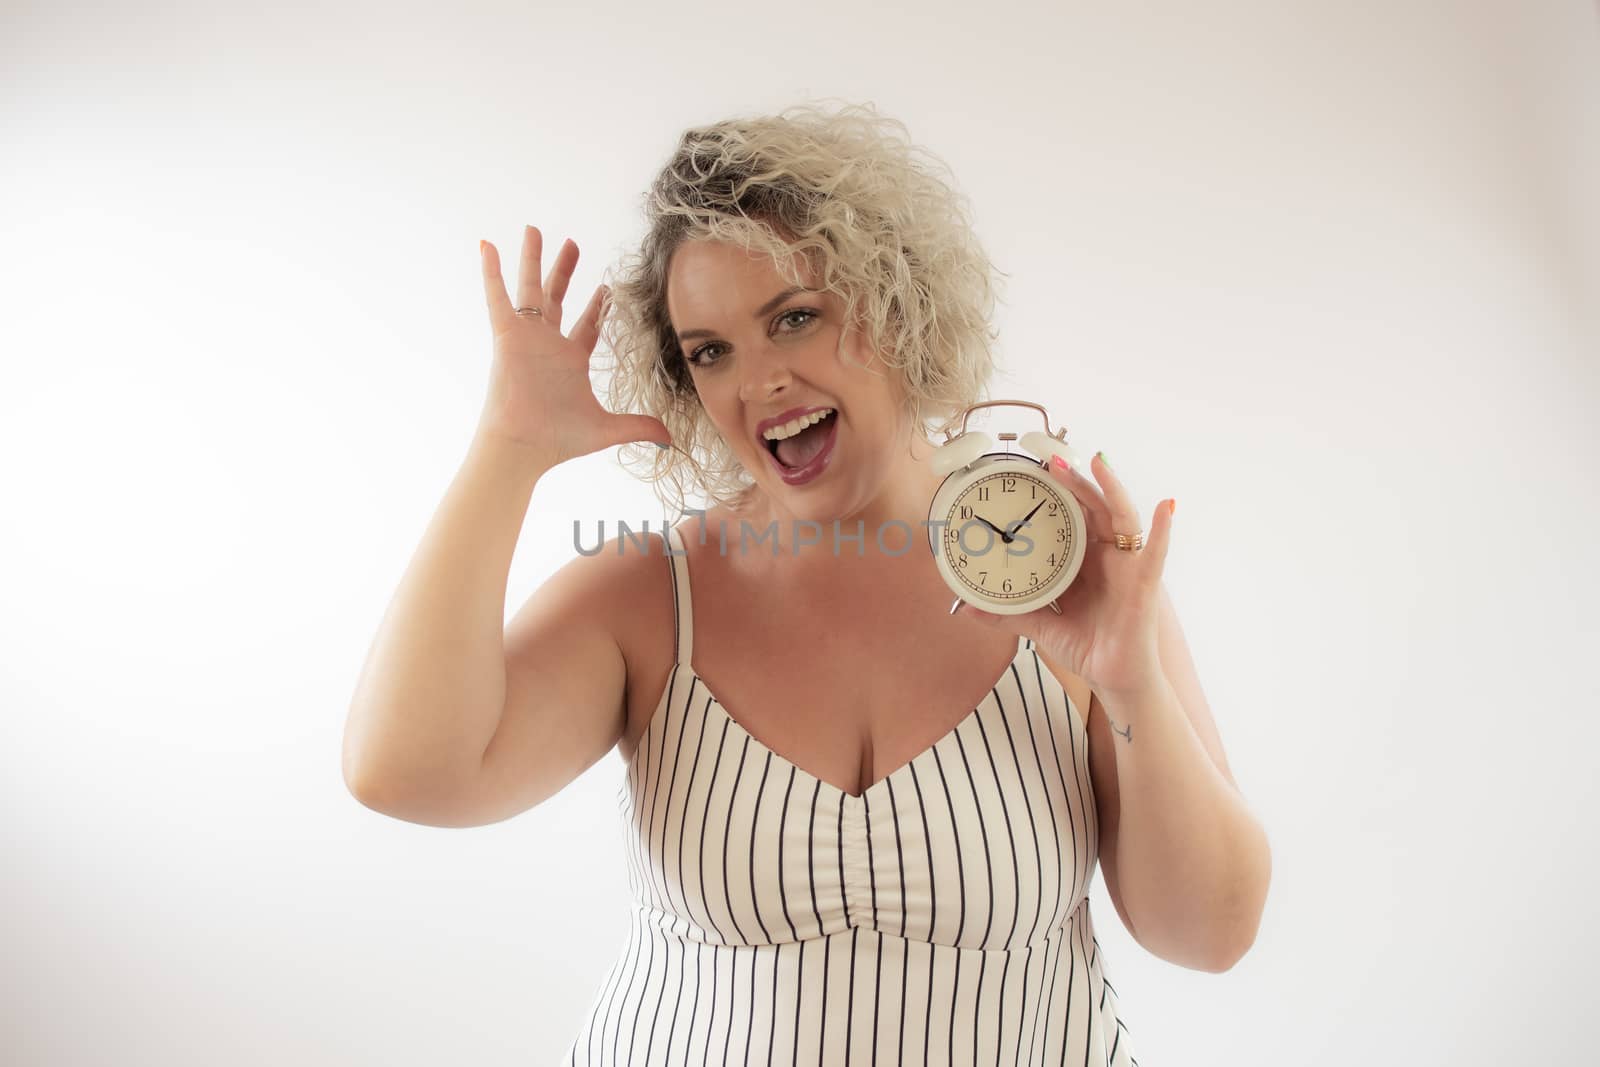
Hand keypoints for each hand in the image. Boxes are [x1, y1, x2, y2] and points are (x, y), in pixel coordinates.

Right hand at [476, 225, 671, 464]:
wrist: (524, 446)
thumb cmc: (558, 439)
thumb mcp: (607, 429)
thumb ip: (639, 427)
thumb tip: (670, 441)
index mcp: (570, 361)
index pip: (586, 326)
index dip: (597, 307)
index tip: (606, 287)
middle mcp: (548, 345)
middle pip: (558, 298)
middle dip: (565, 270)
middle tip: (572, 243)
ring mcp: (527, 337)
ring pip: (531, 289)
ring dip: (533, 259)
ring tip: (535, 229)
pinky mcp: (507, 336)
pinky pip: (498, 298)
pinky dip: (491, 272)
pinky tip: (487, 246)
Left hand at [965, 452, 1175, 696]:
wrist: (1115, 679)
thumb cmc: (1088, 647)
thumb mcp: (1042, 625)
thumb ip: (1009, 614)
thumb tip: (965, 608)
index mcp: (1084, 560)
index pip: (1071, 517)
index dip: (1057, 494)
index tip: (1035, 470)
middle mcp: (1107, 556)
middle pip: (1094, 508)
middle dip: (1076, 482)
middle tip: (1052, 459)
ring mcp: (1128, 566)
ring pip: (1122, 517)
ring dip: (1112, 488)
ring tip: (1098, 462)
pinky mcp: (1145, 583)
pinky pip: (1156, 553)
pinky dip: (1161, 530)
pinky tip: (1163, 508)